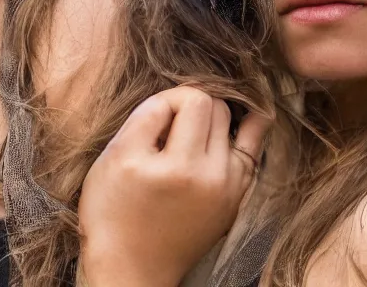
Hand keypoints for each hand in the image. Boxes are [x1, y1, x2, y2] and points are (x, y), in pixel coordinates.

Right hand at [78, 86, 270, 286]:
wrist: (130, 270)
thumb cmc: (113, 214)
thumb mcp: (115, 156)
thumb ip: (147, 115)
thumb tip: (174, 96)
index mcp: (181, 168)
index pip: (194, 99)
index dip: (171, 98)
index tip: (154, 117)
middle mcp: (213, 177)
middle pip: (217, 108)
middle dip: (190, 107)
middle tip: (167, 127)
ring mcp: (230, 189)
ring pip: (232, 124)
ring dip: (210, 120)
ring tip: (188, 133)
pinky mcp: (237, 198)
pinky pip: (253, 149)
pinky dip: (247, 130)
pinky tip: (241, 119)